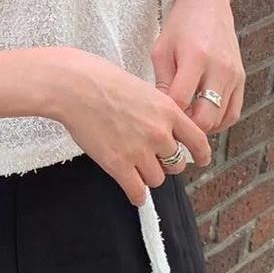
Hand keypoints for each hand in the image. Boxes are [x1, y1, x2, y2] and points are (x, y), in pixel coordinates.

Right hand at [45, 48, 211, 207]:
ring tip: (133, 166)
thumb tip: (160, 124)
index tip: (200, 160)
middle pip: (176, 164)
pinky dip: (135, 194)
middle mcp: (158, 132)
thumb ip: (156, 109)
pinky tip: (130, 189)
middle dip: (165, 162)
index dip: (201, 154)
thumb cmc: (99, 78)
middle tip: (150, 156)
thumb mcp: (140, 87)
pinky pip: (137, 192)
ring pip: (157, 179)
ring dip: (147, 176)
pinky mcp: (118, 165)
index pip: (198, 140)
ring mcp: (139, 150)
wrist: (73, 85)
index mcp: (167, 110)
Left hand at [151, 0, 245, 135]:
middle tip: (174, 123)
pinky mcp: (241, 78)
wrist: (207, 5)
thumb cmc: (179, 26)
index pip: (181, 100)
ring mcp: (233, 75)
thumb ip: (162, 80)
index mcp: (195, 58)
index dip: (168, 113)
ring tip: (186, 120)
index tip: (159, 115)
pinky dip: (219, 121)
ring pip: (221, 119)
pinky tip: (203, 116)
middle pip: (206, 116)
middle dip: (187, 126)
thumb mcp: (161, 49)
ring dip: (203, 126)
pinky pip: (234, 112)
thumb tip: (162, 109)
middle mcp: (219, 68)